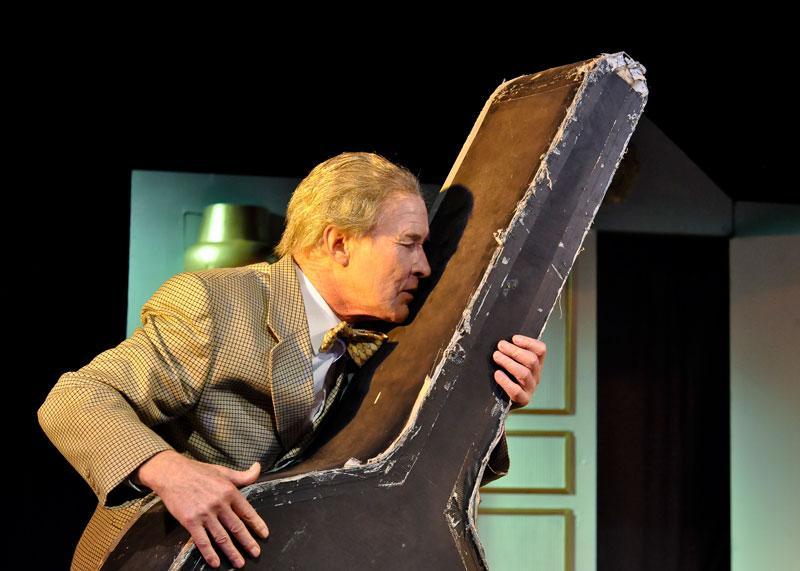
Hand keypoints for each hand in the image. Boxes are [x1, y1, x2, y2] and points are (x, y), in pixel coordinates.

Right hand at [136, 450, 268, 568]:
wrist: (172, 473)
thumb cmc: (199, 472)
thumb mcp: (224, 471)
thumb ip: (243, 475)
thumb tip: (258, 468)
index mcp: (229, 491)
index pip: (247, 511)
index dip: (257, 524)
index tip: (264, 534)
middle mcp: (219, 504)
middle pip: (237, 527)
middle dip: (248, 542)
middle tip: (256, 553)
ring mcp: (205, 514)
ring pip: (222, 537)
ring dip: (232, 552)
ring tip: (239, 563)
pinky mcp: (190, 522)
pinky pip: (202, 541)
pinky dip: (210, 554)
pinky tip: (215, 562)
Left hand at [492, 334, 545, 408]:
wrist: (501, 402)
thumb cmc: (504, 376)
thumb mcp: (511, 362)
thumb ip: (511, 352)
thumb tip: (502, 340)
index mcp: (536, 364)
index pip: (541, 350)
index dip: (529, 342)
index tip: (514, 338)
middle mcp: (536, 376)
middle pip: (532, 361)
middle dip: (515, 351)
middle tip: (500, 345)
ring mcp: (530, 389)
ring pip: (524, 374)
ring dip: (509, 362)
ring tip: (496, 356)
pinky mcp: (522, 400)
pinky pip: (516, 391)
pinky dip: (505, 381)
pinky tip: (497, 374)